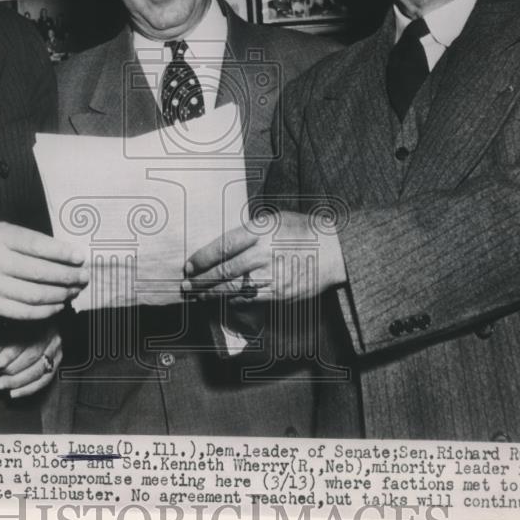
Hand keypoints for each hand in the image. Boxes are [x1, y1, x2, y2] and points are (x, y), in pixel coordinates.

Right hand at [0, 222, 86, 320]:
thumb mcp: (6, 230)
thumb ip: (33, 240)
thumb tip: (70, 255)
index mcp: (0, 237)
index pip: (38, 246)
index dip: (62, 253)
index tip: (80, 257)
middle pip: (39, 273)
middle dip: (67, 276)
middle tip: (84, 276)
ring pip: (35, 295)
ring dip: (61, 294)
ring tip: (74, 290)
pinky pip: (25, 312)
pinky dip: (46, 310)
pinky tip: (58, 304)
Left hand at [0, 328, 62, 397]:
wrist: (35, 329)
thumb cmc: (17, 328)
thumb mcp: (8, 327)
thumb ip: (3, 340)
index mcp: (39, 321)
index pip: (26, 339)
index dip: (11, 353)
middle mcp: (51, 335)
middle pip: (33, 356)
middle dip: (11, 370)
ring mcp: (56, 350)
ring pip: (38, 371)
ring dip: (16, 382)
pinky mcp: (56, 362)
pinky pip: (44, 380)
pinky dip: (27, 389)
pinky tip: (13, 393)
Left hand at [182, 210, 346, 301]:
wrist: (334, 250)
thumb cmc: (303, 230)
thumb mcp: (275, 219)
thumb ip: (250, 230)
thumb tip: (224, 244)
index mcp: (261, 230)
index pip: (223, 246)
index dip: (202, 258)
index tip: (189, 265)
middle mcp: (264, 253)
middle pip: (225, 270)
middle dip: (201, 280)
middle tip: (186, 285)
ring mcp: (272, 274)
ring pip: (234, 288)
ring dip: (211, 294)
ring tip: (198, 295)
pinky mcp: (280, 292)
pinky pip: (250, 299)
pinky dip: (232, 300)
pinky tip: (222, 301)